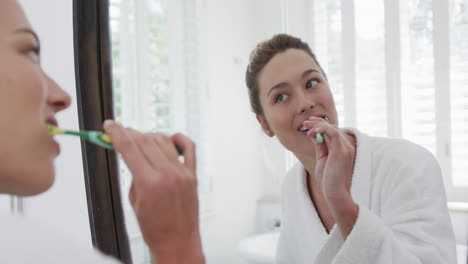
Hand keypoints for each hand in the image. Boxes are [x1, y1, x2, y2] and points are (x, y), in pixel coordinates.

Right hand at [103, 120, 204, 263]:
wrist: (178, 242)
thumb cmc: (156, 229)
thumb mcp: (135, 201)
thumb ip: (134, 175)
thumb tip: (131, 155)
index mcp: (150, 182)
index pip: (129, 147)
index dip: (117, 133)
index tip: (110, 126)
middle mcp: (168, 174)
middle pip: (145, 140)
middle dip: (130, 133)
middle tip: (121, 132)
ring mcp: (183, 173)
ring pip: (164, 140)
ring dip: (149, 135)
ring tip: (140, 138)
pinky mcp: (193, 175)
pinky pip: (189, 148)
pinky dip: (179, 139)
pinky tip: (170, 137)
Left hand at [302, 117, 354, 202]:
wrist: (335, 193)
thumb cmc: (328, 180)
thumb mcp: (322, 159)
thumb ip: (320, 145)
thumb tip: (313, 134)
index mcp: (343, 150)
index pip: (333, 132)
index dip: (322, 125)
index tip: (309, 124)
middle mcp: (346, 147)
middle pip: (333, 128)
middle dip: (318, 123)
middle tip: (305, 123)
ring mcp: (346, 148)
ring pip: (332, 129)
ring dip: (318, 125)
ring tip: (306, 126)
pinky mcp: (341, 151)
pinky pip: (333, 133)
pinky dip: (323, 129)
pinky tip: (313, 131)